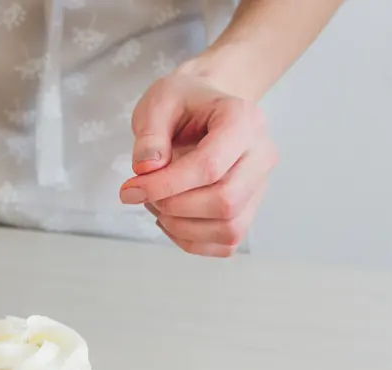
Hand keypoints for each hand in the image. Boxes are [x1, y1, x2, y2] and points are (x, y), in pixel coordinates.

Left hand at [121, 72, 277, 256]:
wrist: (204, 107)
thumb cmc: (182, 103)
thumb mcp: (158, 103)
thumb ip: (149, 134)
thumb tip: (147, 169)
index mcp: (242, 120)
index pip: (210, 166)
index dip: (166, 185)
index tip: (131, 188)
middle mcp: (261, 154)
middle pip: (226, 201)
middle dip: (174, 207)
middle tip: (142, 196)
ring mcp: (259, 185)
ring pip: (229, 228)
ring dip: (181, 227)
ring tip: (156, 204)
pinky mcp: (249, 208)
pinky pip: (226, 243)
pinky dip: (192, 241)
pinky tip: (171, 219)